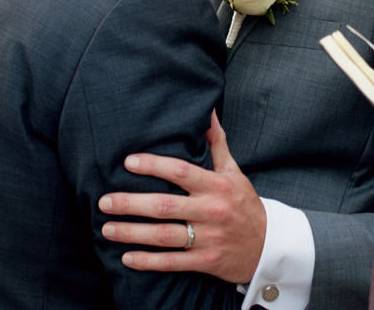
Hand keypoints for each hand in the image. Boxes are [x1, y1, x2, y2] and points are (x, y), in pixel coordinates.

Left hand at [98, 110, 265, 282]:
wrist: (270, 247)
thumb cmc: (245, 204)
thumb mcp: (235, 171)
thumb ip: (218, 142)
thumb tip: (207, 112)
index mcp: (216, 185)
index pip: (180, 171)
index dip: (153, 165)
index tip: (127, 162)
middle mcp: (211, 211)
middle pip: (165, 206)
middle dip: (131, 203)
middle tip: (104, 201)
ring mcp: (208, 238)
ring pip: (164, 235)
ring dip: (132, 233)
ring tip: (107, 228)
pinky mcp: (206, 262)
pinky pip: (173, 262)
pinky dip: (149, 262)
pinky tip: (126, 258)